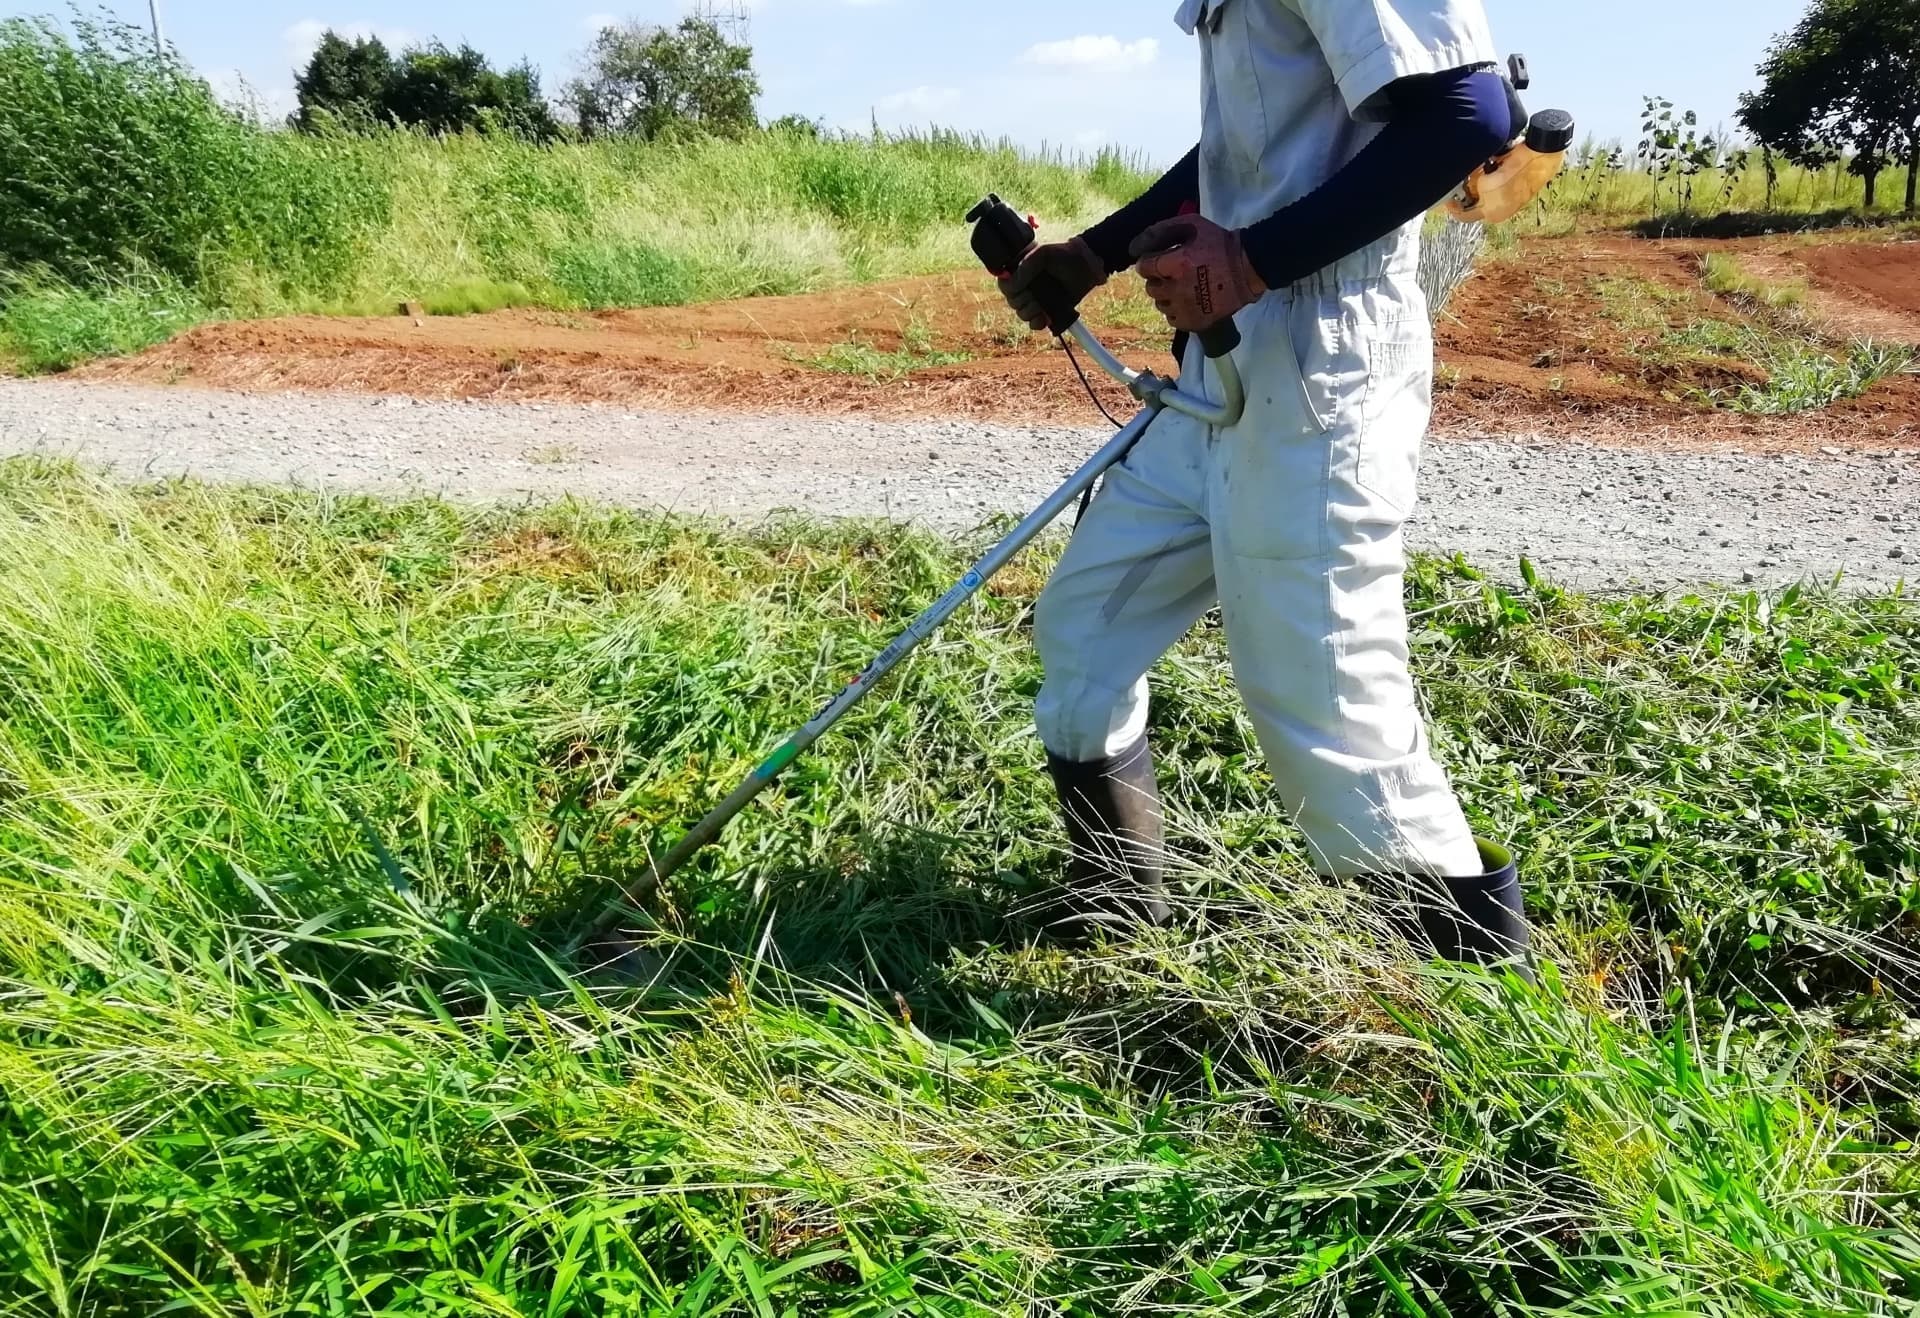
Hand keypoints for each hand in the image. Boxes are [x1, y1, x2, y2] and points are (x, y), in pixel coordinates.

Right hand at [998, 236, 1106, 331]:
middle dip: (1022, 301)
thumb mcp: (1043, 254)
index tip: (1019, 288)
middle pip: (1012, 301)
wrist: (1087, 266)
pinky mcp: (1047, 311)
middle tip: (1034, 294)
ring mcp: (1036, 299)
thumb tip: (1011, 284)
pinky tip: (1044, 317)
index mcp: (1020, 270)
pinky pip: (1035, 324)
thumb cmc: (1065, 255)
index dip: (1009, 289)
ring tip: (1041, 304)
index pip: (1004, 284)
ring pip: (1022, 314)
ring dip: (1030, 312)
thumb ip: (1025, 266)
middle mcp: (1026, 286)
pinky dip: (1038, 323)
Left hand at [1130, 216, 1265, 332]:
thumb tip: (1133, 247)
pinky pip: (1173, 319)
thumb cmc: (1219, 243)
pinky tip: (1189, 300)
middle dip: (1159, 278)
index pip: (1144, 268)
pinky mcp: (1195, 323)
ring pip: (1161, 304)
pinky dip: (1177, 310)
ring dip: (1167, 295)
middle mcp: (1178, 290)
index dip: (1149, 262)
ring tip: (1184, 286)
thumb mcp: (1191, 225)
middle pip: (1151, 288)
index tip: (1160, 260)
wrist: (1248, 268)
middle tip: (1174, 272)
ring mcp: (1187, 309)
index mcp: (1177, 265)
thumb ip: (1160, 231)